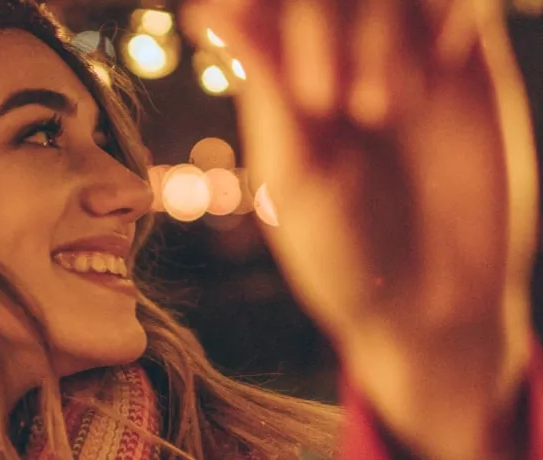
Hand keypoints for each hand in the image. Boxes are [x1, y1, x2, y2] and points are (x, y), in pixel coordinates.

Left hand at [182, 1, 537, 456]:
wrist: (430, 303)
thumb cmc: (341, 253)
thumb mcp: (295, 176)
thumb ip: (265, 89)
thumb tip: (207, 11)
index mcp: (278, 86)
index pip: (259, 4)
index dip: (259, 2)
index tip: (264, 38)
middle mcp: (336, 62)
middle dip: (319, 23)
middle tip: (332, 102)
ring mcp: (401, 59)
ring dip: (381, 30)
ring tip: (389, 109)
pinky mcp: (462, 68)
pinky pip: (457, 5)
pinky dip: (450, 14)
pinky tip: (445, 64)